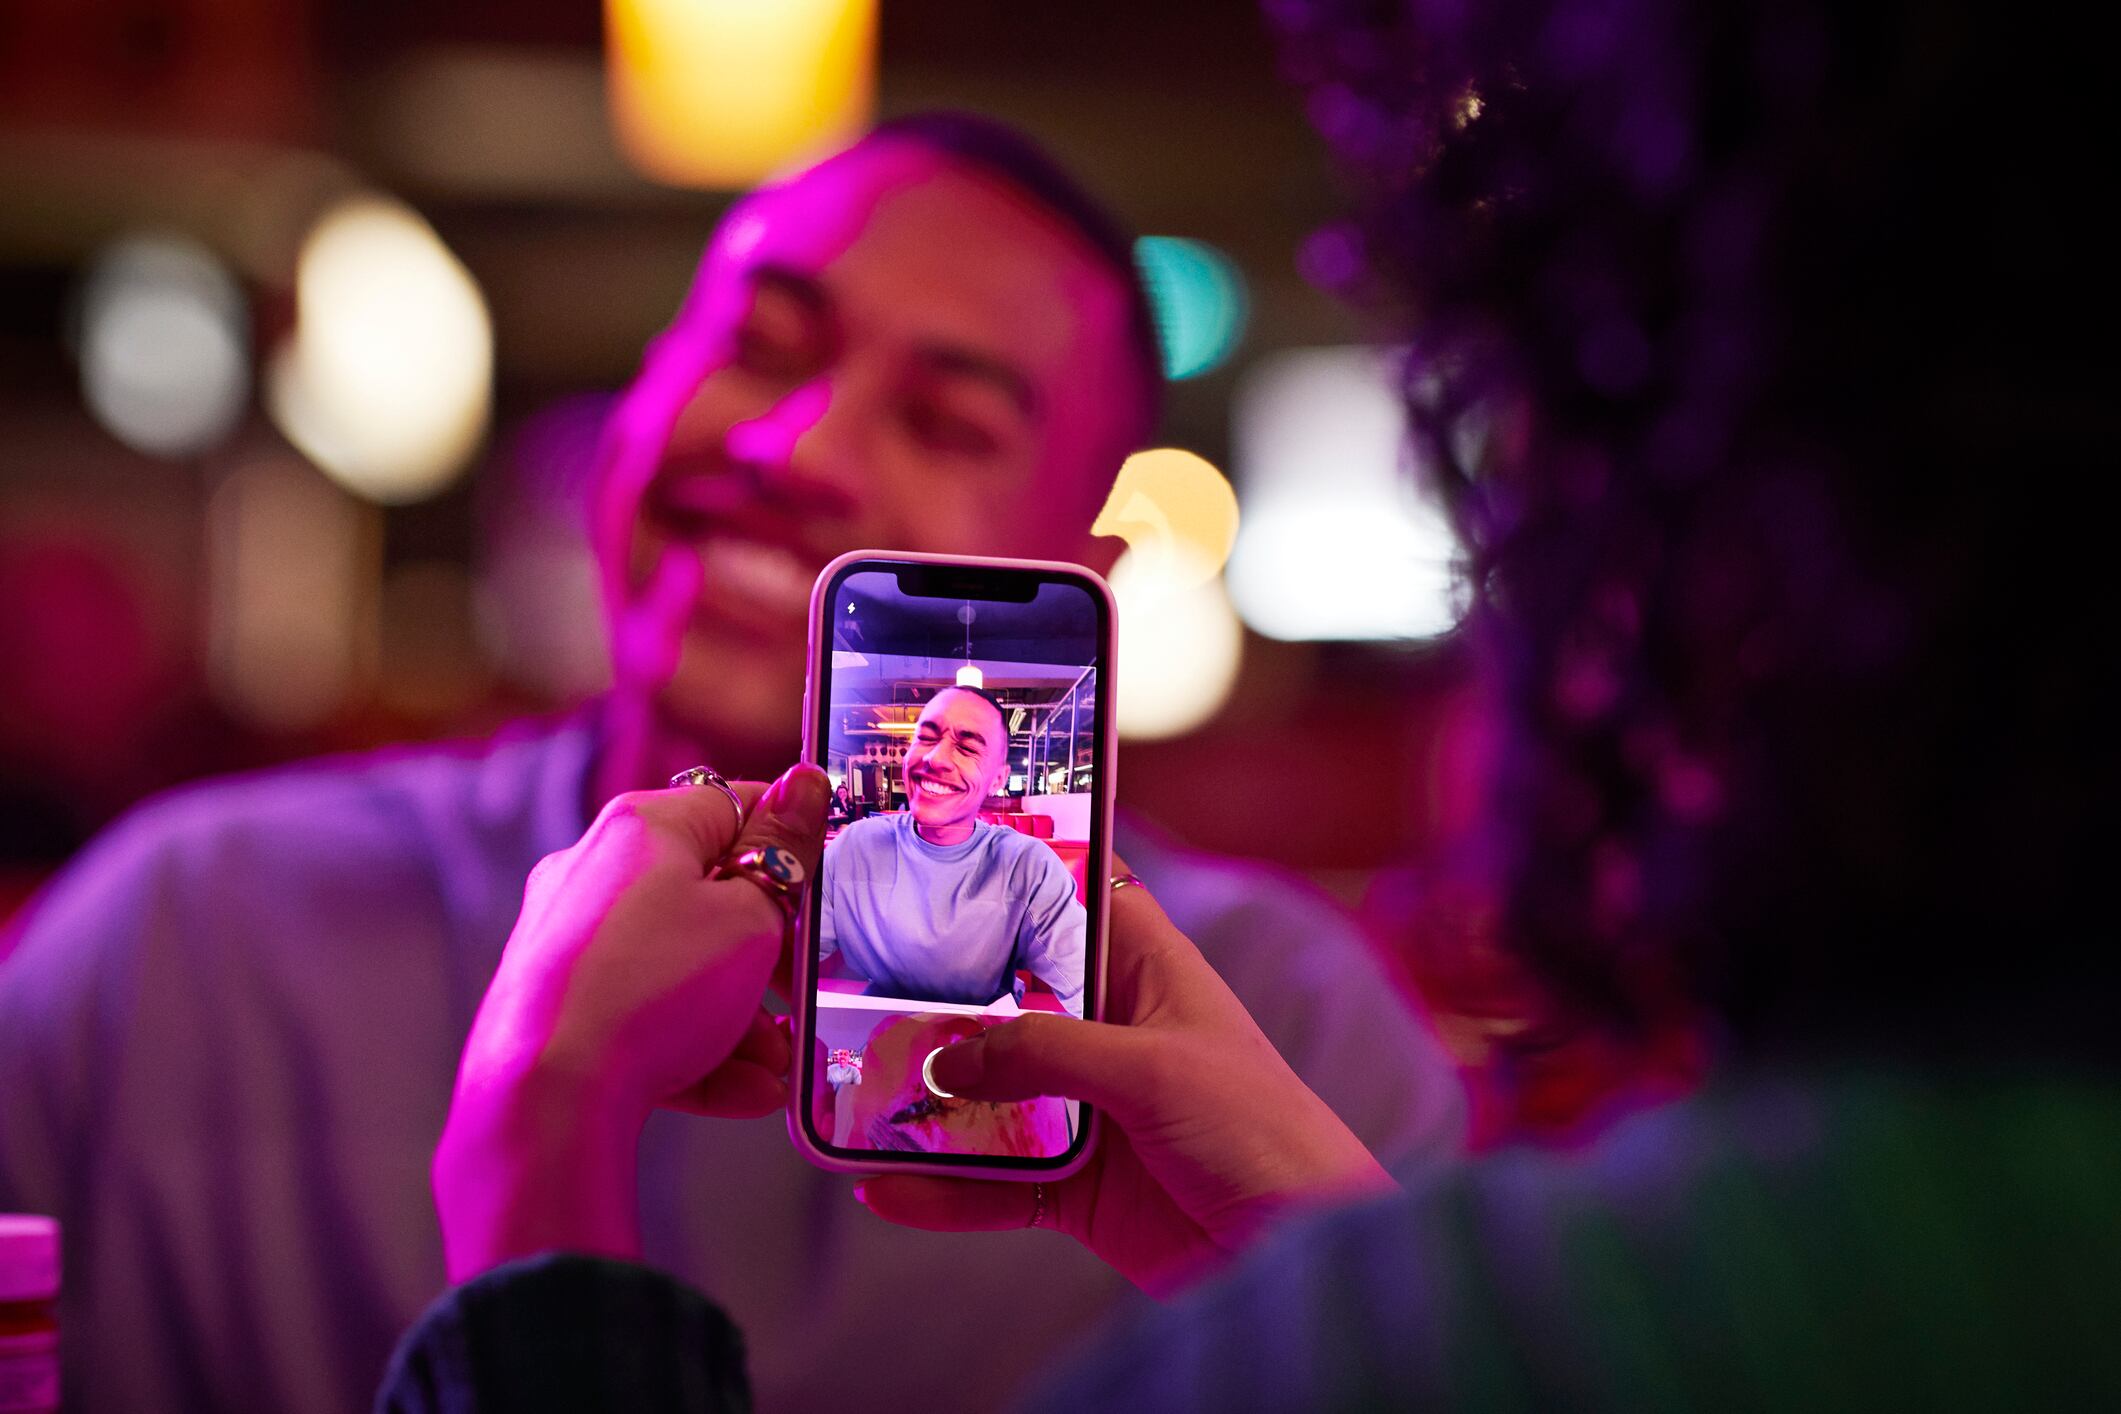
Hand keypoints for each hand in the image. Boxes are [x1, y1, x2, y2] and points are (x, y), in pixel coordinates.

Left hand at [434, 764, 829, 1280]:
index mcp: (643, 828)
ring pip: (679, 967)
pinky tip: (750, 1089)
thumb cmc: (652, 990)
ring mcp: (570, 942)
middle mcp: (596, 873)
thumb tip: (805, 783)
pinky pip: (643, 1016)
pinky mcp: (558, 1007)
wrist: (547, 1098)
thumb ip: (785, 853)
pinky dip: (697, 1046)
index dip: (789, 840)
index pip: (735, 805)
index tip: (825, 879)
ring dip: (742, 1014)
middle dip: (768, 950)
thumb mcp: (750, 918)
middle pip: (708, 895)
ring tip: (780, 1061)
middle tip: (803, 985)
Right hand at [855, 865, 1396, 1295]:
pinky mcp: (1076, 1184)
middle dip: (937, 994)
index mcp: (1147, 970)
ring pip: (987, 1091)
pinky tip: (884, 1187)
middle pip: (1008, 995)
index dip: (1016, 866)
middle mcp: (1110, 1030)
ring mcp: (1089, 1108)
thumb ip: (1046, 1054)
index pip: (1075, 893)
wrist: (1300, 1257)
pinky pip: (991, 1179)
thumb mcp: (1151, 1070)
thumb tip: (947, 1059)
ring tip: (847, 1094)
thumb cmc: (1261, 1132)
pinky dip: (941, 1188)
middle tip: (851, 981)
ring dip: (926, 1099)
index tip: (935, 846)